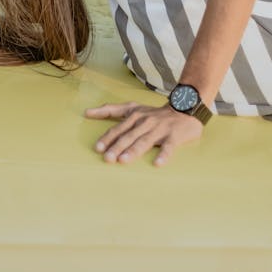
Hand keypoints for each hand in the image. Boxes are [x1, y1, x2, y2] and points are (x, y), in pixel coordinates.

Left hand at [85, 101, 203, 165]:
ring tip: (124, 160)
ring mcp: (160, 128)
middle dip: (118, 146)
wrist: (184, 109)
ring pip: (145, 141)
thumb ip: (110, 110)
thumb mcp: (132, 107)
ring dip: (134, 150)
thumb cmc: (153, 113)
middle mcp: (145, 122)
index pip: (118, 128)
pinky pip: (168, 147)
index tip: (98, 148)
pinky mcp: (174, 136)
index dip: (108, 138)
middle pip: (129, 136)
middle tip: (108, 158)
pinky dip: (163, 155)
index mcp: (134, 116)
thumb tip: (86, 112)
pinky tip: (157, 163)